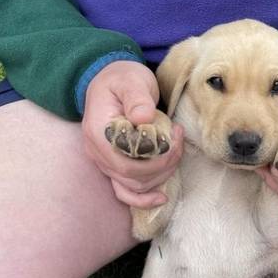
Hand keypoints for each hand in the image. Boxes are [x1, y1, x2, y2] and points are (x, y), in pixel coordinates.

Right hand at [82, 60, 182, 207]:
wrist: (111, 81)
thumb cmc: (122, 79)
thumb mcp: (132, 80)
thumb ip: (137, 97)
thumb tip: (143, 117)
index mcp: (99, 131)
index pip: (127, 161)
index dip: (156, 158)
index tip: (175, 137)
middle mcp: (98, 151)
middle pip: (133, 176)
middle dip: (163, 165)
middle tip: (179, 142)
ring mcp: (104, 162)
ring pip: (134, 185)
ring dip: (161, 174)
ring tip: (176, 150)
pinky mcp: (114, 166)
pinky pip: (125, 191)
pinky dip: (143, 198)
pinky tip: (161, 198)